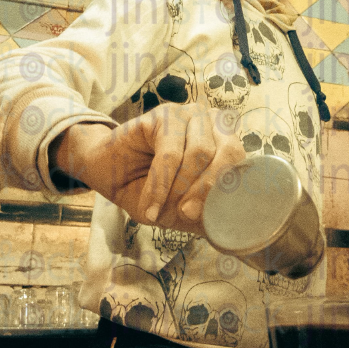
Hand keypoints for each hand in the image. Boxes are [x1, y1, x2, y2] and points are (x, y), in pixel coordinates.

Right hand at [49, 104, 245, 232]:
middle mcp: (213, 123)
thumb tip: (233, 232)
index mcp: (225, 141)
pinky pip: (170, 154)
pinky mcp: (164, 114)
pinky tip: (150, 204)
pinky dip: (160, 185)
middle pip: (228, 153)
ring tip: (161, 209)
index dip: (227, 193)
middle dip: (207, 189)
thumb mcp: (181, 208)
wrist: (106, 173)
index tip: (204, 218)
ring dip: (181, 188)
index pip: (242, 163)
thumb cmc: (148, 188)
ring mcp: (190, 115)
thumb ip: (206, 213)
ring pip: (200, 152)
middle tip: (186, 212)